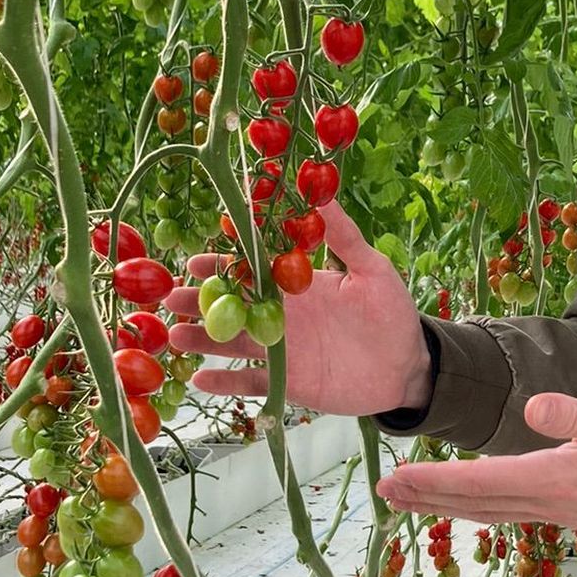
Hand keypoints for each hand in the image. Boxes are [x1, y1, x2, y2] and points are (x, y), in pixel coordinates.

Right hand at [164, 199, 431, 418]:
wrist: (408, 366)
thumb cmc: (392, 313)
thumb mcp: (371, 270)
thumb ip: (344, 237)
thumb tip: (323, 193)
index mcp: (297, 285)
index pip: (251, 270)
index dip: (222, 265)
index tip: (193, 261)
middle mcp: (282, 315)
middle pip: (232, 306)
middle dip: (200, 302)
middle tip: (168, 298)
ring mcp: (281, 349)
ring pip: (233, 342)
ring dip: (203, 340)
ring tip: (174, 337)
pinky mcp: (288, 381)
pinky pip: (251, 382)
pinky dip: (226, 383)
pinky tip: (199, 380)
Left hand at [375, 393, 576, 534]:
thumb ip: (575, 414)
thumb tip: (533, 409)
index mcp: (555, 478)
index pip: (480, 481)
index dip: (434, 481)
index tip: (396, 479)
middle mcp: (550, 502)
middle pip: (474, 502)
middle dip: (426, 497)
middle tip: (384, 493)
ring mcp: (559, 510)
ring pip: (489, 511)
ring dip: (445, 506)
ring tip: (410, 500)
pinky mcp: (569, 508)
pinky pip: (509, 512)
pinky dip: (478, 508)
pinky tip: (469, 505)